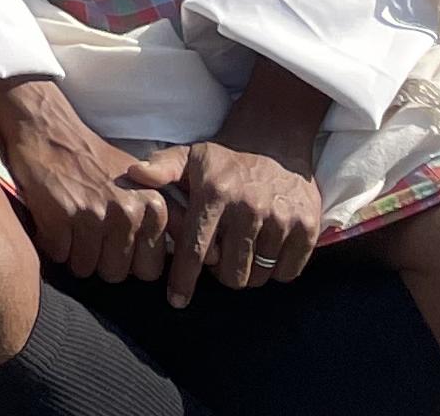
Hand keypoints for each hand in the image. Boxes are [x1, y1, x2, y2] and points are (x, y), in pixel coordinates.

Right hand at [0, 74, 173, 283]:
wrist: (49, 130)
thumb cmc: (98, 161)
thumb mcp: (147, 182)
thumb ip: (174, 218)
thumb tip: (209, 258)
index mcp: (154, 208)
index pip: (149, 270)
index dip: (130, 261)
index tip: (117, 243)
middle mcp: (128, 213)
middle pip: (116, 274)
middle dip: (100, 260)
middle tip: (90, 232)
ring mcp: (94, 215)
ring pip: (87, 269)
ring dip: (75, 254)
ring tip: (72, 224)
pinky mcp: (61, 216)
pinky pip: (60, 256)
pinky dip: (53, 244)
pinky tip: (54, 220)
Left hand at [133, 139, 324, 305]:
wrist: (275, 138)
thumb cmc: (225, 157)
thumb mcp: (189, 156)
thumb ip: (161, 169)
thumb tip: (132, 176)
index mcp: (215, 194)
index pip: (196, 249)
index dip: (185, 279)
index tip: (176, 301)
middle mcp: (249, 208)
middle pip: (230, 272)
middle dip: (220, 274)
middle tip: (219, 258)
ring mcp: (281, 219)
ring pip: (259, 276)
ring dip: (248, 272)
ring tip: (242, 252)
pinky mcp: (307, 228)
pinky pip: (287, 272)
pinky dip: (276, 271)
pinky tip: (266, 252)